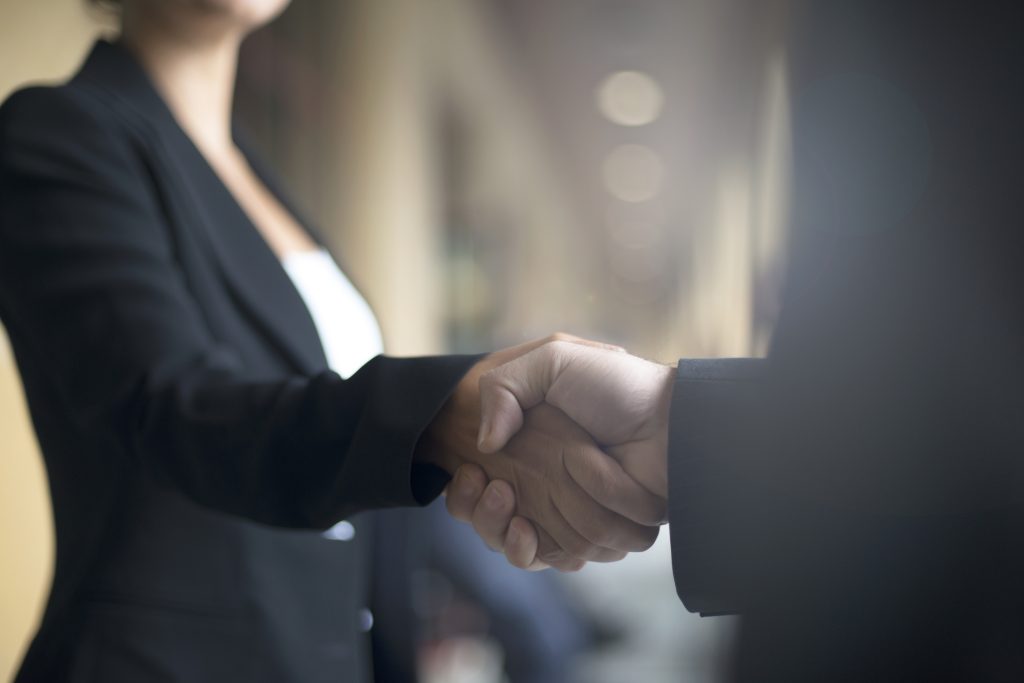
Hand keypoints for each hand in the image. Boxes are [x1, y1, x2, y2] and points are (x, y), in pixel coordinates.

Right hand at [451, 341, 675, 567]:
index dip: (463, 488)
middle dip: (478, 511)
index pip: (475, 479)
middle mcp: (540, 479)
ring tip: (508, 502)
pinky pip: (549, 558)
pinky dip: (532, 550)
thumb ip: (503, 386)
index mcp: (527, 442)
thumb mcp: (555, 357)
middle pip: (485, 518)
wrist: (671, 426)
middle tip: (495, 488)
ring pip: (510, 542)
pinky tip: (525, 530)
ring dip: (498, 528)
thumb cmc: (616, 386)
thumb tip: (484, 444)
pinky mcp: (589, 536)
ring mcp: (563, 511)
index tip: (469, 474)